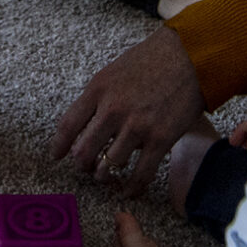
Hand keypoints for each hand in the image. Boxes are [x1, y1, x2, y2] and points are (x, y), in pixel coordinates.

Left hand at [51, 26, 204, 196]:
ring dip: (105, 176)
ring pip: (109, 166)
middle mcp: (113, 109)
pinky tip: (129, 190)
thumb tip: (85, 124)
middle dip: (82, 165)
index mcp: (98, 90)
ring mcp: (137, 126)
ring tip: (107, 176)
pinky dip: (132, 187)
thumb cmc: (151, 61)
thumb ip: (98, 97)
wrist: (189, 56)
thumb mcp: (114, 72)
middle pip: (84, 151)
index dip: (59, 145)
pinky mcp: (160, 139)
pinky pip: (140, 174)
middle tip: (86, 168)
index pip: (68, 125)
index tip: (56, 156)